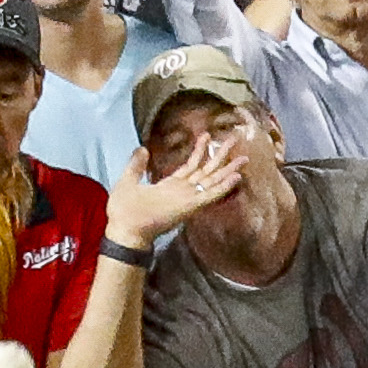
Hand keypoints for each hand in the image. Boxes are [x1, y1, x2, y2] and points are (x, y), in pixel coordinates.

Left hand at [104, 137, 247, 250]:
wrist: (125, 230)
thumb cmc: (124, 211)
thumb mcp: (127, 181)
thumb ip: (136, 165)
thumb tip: (142, 148)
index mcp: (169, 187)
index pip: (189, 167)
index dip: (198, 151)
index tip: (207, 136)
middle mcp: (182, 192)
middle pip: (206, 171)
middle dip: (221, 155)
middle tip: (235, 139)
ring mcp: (187, 199)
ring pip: (212, 180)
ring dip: (228, 169)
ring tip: (244, 156)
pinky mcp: (190, 206)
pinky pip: (210, 194)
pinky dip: (224, 186)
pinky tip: (237, 177)